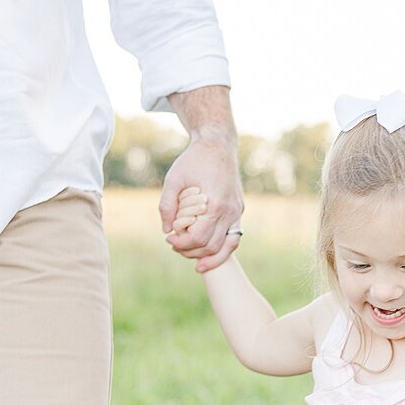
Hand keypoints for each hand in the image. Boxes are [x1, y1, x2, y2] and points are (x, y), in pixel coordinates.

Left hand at [161, 131, 243, 271]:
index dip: (181, 244)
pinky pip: (233, 237)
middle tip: (175, 246)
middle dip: (191, 251)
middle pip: (212, 246)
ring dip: (209, 256)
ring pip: (228, 247)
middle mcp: (229, 211)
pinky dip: (221, 248)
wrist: (218, 146)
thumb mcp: (173, 179)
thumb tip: (166, 229)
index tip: (168, 239)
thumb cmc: (194, 160)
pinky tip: (208, 253)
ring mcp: (237, 212)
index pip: (198, 238)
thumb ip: (167, 205)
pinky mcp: (238, 211)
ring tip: (192, 258)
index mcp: (215, 204)